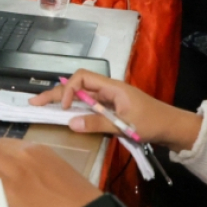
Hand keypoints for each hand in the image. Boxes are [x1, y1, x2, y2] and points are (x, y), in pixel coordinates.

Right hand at [29, 69, 202, 150]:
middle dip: (55, 93)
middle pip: (76, 86)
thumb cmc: (152, 122)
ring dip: (61, 100)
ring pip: (79, 95)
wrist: (172, 127)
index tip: (65, 108)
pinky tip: (63, 114)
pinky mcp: (110, 109)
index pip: (82, 78)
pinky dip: (73, 108)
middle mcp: (107, 90)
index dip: (69, 90)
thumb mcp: (125, 125)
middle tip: (34, 103)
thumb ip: (97, 123)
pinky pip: (87, 105)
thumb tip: (70, 123)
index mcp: (112, 87)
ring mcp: (108, 99)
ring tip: (42, 106)